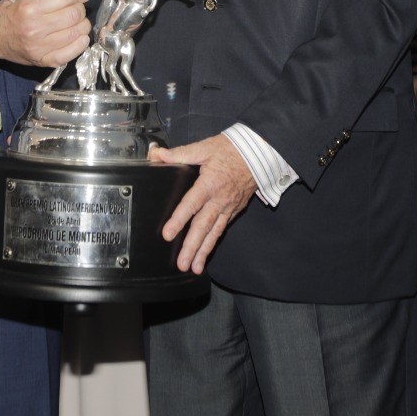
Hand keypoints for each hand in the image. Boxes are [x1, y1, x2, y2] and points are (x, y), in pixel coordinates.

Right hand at [0, 0, 90, 68]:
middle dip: (80, 9)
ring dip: (83, 26)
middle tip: (77, 9)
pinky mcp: (42, 60)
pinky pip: (69, 55)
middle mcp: (35, 28)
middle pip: (73, 15)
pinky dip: (80, 45)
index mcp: (30, 9)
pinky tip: (81, 38)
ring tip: (78, 22)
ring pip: (75, 34)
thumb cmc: (9, 14)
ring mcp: (39, 47)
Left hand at [147, 135, 256, 274]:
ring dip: (204, 252)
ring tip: (194, 268)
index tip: (168, 234)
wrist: (259, 154)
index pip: (191, 204)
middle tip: (182, 263)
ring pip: (214, 232)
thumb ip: (180, 154)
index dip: (179, 219)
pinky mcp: (234, 210)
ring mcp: (228, 207)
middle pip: (203, 226)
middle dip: (192, 247)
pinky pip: (222, 229)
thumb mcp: (204, 147)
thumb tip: (157, 154)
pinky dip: (214, 243)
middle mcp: (219, 199)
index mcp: (209, 183)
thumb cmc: (232, 150)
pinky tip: (206, 254)